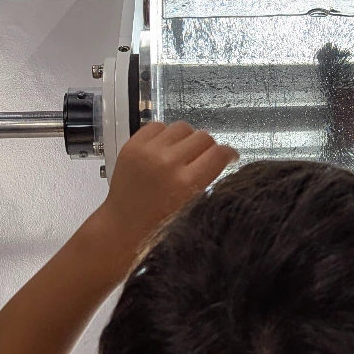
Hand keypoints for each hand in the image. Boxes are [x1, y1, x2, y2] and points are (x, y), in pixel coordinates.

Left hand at [95, 122, 236, 247]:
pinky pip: (158, 126)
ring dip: (187, 138)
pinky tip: (164, 148)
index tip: (229, 157)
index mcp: (185, 183)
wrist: (123, 227)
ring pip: (183, 127)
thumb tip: (223, 157)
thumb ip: (207, 180)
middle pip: (203, 137)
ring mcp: (147, 151)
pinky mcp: (132, 145)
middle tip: (203, 159)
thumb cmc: (160, 225)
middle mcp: (167, 162)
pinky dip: (165, 134)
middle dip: (209, 147)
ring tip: (182, 152)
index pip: (219, 153)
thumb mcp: (192, 207)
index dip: (229, 153)